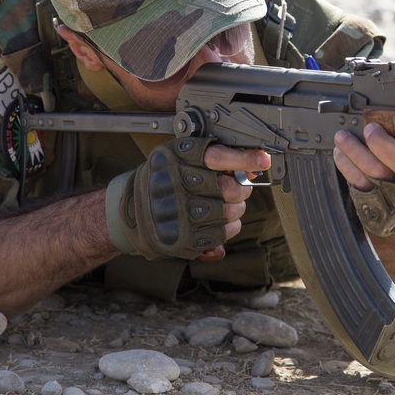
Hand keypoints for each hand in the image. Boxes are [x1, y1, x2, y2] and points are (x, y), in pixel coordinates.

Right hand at [109, 137, 267, 260]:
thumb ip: (214, 158)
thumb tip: (252, 167)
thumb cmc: (164, 180)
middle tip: (239, 187)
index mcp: (175, 156)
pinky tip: (218, 221)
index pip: (216, 156)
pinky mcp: (183, 238)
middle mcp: (174, 183)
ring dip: (236, 209)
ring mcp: (178, 213)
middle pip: (228, 188)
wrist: (132, 213)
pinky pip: (222, 234)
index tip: (262, 159)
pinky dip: (228, 228)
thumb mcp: (180, 158)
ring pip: (229, 212)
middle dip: (242, 188)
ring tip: (226, 205)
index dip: (244, 158)